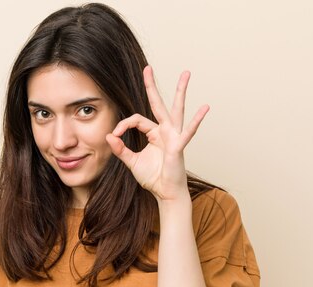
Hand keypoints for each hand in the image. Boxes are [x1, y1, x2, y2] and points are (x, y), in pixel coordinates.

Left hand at [105, 66, 208, 202]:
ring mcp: (174, 136)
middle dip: (151, 86)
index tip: (114, 135)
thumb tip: (108, 136)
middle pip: (157, 103)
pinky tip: (204, 108)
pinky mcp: (179, 146)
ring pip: (176, 109)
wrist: (165, 193)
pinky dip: (196, 121)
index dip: (122, 125)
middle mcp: (165, 130)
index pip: (136, 119)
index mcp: (153, 133)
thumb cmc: (153, 177)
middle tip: (147, 68)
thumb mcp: (132, 162)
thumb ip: (120, 149)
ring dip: (180, 91)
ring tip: (185, 74)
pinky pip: (188, 132)